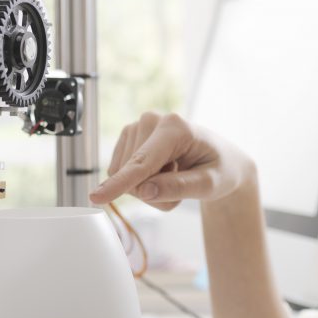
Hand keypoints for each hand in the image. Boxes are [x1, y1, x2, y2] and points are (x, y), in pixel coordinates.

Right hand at [88, 112, 254, 210]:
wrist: (220, 160)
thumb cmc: (219, 169)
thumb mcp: (210, 184)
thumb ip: (179, 187)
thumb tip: (145, 191)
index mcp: (175, 127)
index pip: (142, 162)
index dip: (120, 183)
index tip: (97, 198)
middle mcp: (151, 120)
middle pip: (132, 174)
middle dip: (153, 192)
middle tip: (181, 187)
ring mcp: (137, 126)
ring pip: (123, 175)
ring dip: (148, 189)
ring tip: (173, 179)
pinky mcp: (128, 137)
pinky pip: (120, 172)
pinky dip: (140, 182)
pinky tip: (160, 174)